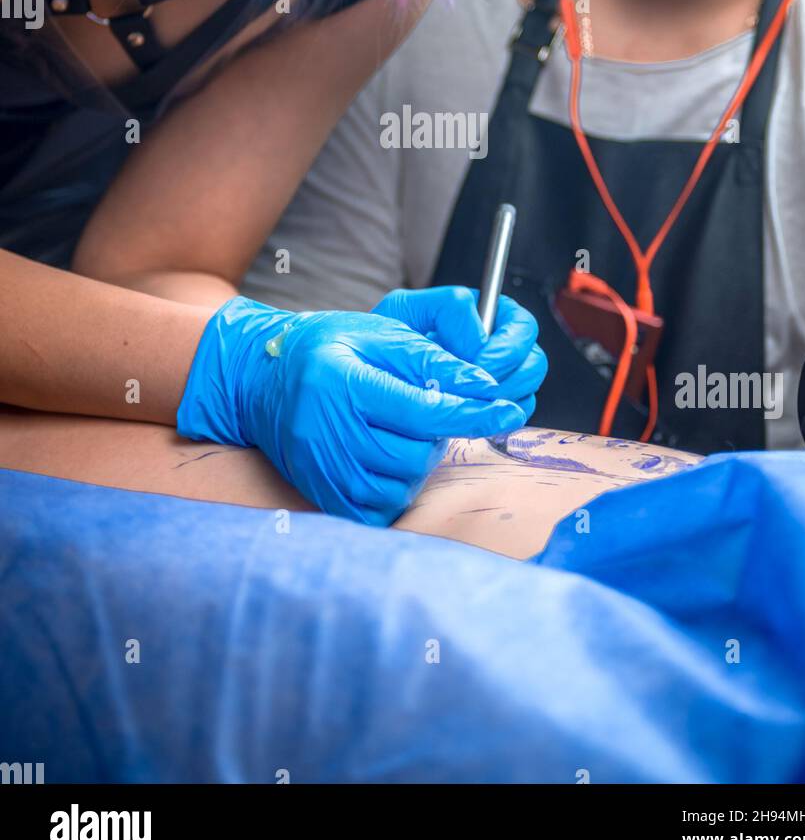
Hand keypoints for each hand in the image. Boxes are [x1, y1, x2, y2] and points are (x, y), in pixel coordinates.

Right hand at [176, 297, 529, 524]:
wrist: (262, 380)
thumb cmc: (326, 347)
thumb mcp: (377, 332)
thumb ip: (430, 357)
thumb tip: (483, 384)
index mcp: (342, 381)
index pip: (423, 407)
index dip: (471, 410)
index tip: (506, 408)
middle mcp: (327, 430)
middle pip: (415, 452)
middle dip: (436, 433)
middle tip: (424, 409)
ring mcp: (322, 469)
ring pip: (403, 482)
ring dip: (417, 459)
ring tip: (399, 429)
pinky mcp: (323, 496)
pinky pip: (381, 506)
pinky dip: (395, 484)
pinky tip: (385, 456)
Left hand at [371, 285, 547, 416]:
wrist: (370, 376)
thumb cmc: (386, 340)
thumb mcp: (407, 310)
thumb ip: (445, 308)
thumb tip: (479, 338)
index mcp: (486, 315)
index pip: (521, 326)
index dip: (504, 347)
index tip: (478, 362)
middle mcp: (500, 347)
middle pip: (534, 360)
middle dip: (510, 377)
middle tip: (480, 388)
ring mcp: (501, 379)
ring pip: (527, 390)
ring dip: (505, 398)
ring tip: (471, 402)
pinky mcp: (494, 408)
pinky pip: (514, 413)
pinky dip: (498, 417)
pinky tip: (471, 415)